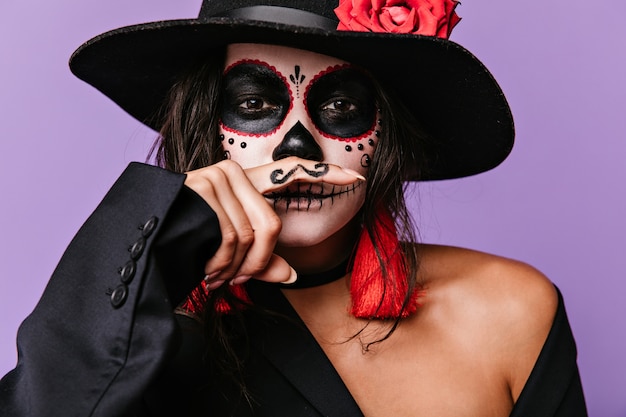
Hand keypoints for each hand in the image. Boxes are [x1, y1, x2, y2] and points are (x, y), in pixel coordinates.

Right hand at [184, 157, 364, 288]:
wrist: (138, 247)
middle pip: (271, 225)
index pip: (291, 172)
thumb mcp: (229, 254)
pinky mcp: (202, 188)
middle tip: (235, 280)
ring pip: (253, 235)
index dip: (326, 174)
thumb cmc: (183, 247)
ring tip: (212, 274)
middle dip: (257, 264)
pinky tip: (204, 269)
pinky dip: (221, 264)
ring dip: (234, 268)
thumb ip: (261, 260)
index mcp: (241, 184)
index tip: (357, 177)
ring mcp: (215, 178)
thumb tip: (293, 276)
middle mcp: (231, 174)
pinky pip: (231, 237)